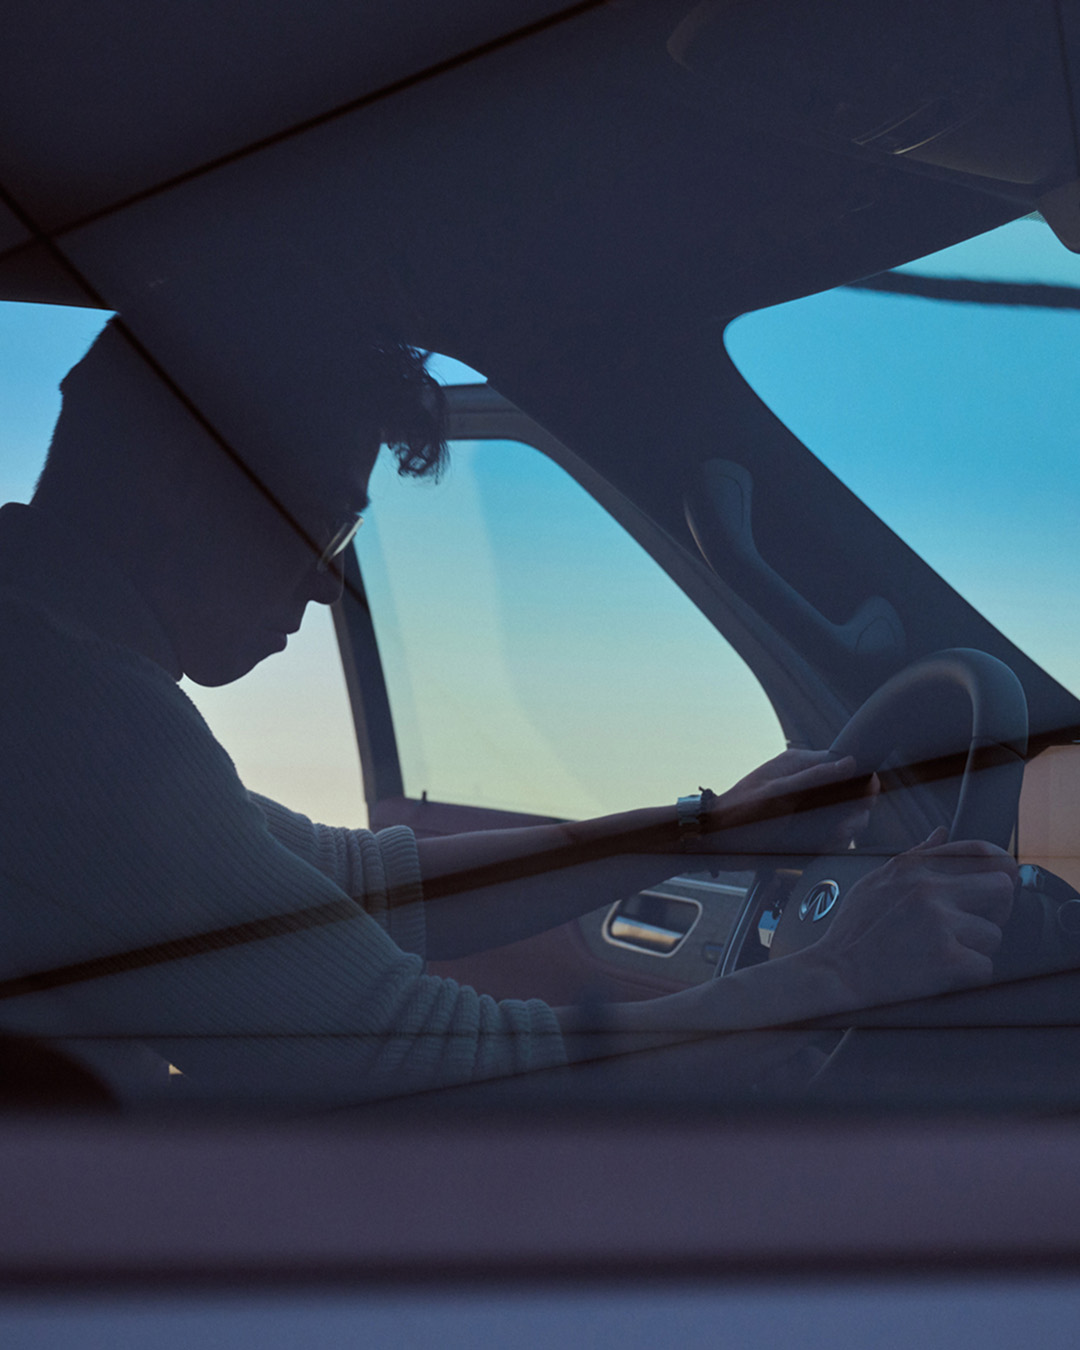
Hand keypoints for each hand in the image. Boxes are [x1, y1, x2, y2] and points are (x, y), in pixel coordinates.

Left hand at [704, 748, 876, 856]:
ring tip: (832, 837)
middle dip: (853, 811)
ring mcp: (805, 809)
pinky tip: (823, 845)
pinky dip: (831, 842)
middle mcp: (805, 785)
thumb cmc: (740, 813)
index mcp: (798, 766)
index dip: (859, 781)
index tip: (867, 796)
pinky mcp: (803, 830)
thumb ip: (815, 778)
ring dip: (844, 829)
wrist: (716, 842)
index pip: (842, 765)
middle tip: (845, 825)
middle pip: (848, 794)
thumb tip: (850, 762)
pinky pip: (829, 835)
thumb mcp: (779, 793)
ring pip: (842, 817)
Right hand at [808, 828, 1017, 1010]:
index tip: (999, 882)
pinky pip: (985, 967)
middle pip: (1002, 888)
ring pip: (993, 934)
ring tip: (944, 954)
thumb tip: (941, 833)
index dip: (999, 867)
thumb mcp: (876, 881)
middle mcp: (929, 890)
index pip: (978, 851)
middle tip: (975, 925)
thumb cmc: (853, 932)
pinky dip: (969, 976)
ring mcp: (939, 924)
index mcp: (913, 868)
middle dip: (996, 909)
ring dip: (976, 949)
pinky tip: (944, 975)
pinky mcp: (948, 960)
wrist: (835, 975)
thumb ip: (915, 856)